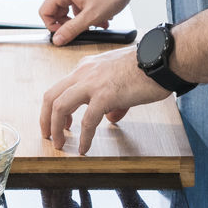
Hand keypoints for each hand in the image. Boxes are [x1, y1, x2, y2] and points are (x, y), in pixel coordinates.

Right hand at [39, 0, 133, 45]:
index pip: (45, 11)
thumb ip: (72, 29)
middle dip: (71, 22)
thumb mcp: (91, 16)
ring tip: (98, 23)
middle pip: (57, 8)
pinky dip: (87, 7)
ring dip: (82, 16)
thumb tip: (58, 39)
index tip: (63, 34)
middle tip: (83, 30)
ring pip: (70, 3)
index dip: (52, 26)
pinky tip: (101, 13)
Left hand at [39, 46, 168, 154]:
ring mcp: (92, 83)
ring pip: (59, 106)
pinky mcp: (106, 95)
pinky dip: (84, 137)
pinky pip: (88, 120)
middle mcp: (84, 73)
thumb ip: (112, 101)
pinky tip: (84, 148)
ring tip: (59, 143)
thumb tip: (110, 118)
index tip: (60, 122)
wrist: (162, 60)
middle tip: (48, 135)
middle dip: (45, 118)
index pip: (60, 88)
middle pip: (50, 96)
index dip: (55, 108)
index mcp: (86, 68)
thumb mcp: (120, 80)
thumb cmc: (147, 67)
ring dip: (56, 128)